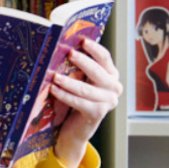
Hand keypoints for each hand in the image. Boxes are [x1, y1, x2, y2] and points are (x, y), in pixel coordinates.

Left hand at [49, 39, 120, 167]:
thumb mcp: (82, 80)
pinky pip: (79, 102)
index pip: (105, 58)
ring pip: (86, 89)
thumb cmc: (78, 98)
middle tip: (69, 53)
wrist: (77, 127)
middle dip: (82, 61)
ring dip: (68, 81)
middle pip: (97, 71)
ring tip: (54, 76)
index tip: (82, 40)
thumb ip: (80, 67)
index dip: (94, 48)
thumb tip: (64, 47)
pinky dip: (65, 95)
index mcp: (112, 75)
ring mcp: (108, 102)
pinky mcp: (98, 113)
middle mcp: (114, 88)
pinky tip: (54, 89)